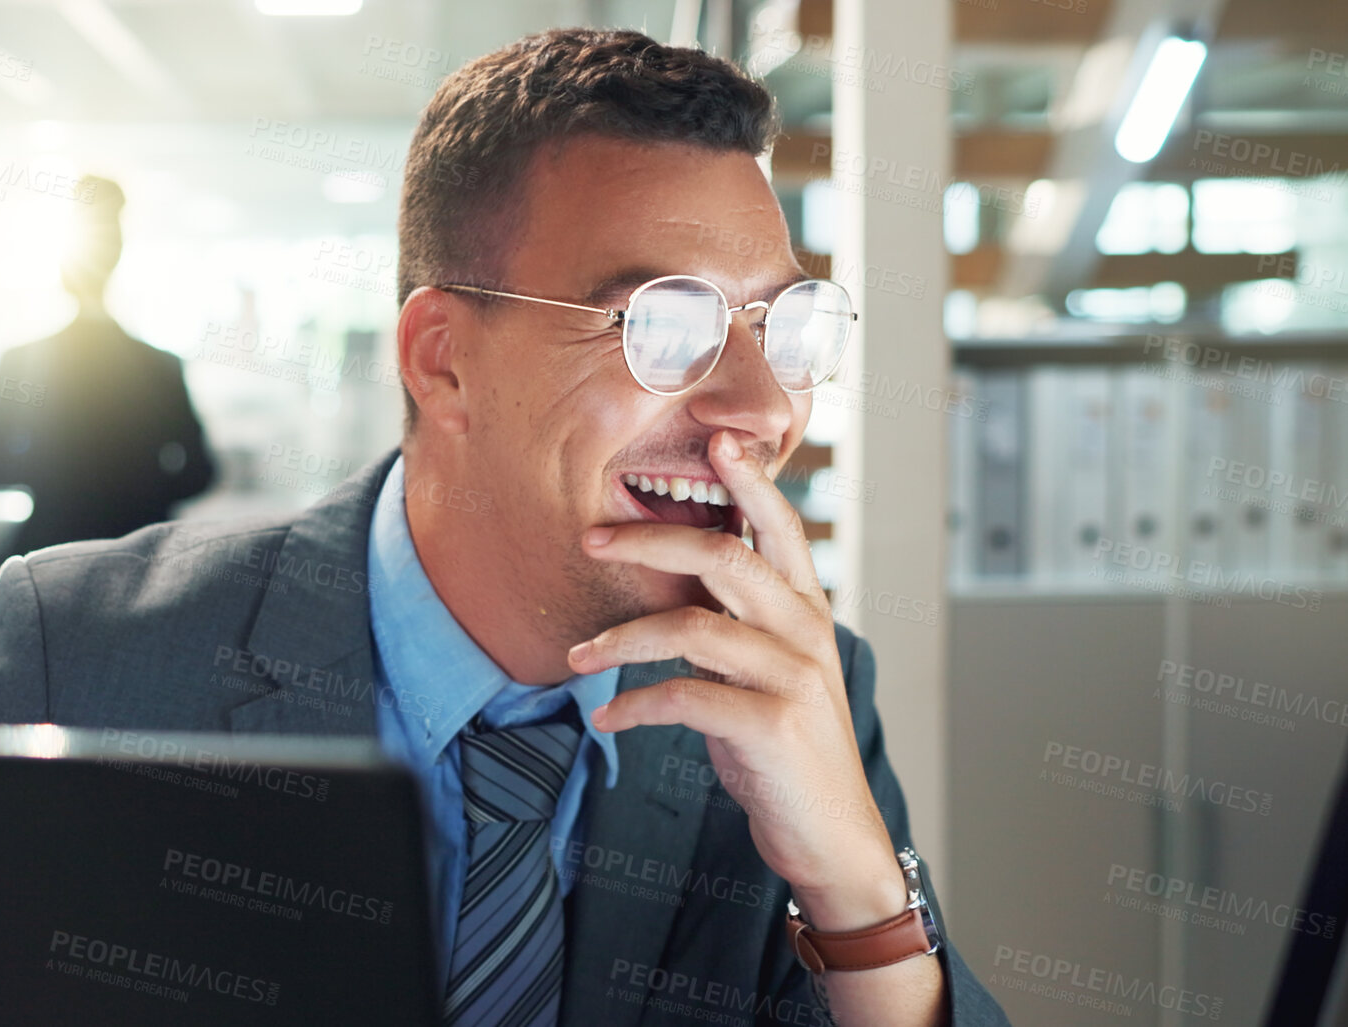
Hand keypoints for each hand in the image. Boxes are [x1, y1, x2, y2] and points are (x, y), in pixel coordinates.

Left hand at [568, 429, 904, 930]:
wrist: (830, 835)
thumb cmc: (784, 748)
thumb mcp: (765, 672)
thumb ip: (734, 623)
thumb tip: (673, 582)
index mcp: (806, 609)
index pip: (780, 527)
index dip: (750, 480)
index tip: (715, 440)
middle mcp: (805, 631)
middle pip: (726, 554)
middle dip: (652, 536)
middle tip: (592, 537)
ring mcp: (792, 676)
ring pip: (692, 626)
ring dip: (621, 637)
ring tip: (578, 655)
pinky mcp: (771, 725)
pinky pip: (685, 697)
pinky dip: (635, 706)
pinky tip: (607, 719)